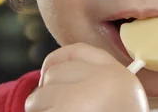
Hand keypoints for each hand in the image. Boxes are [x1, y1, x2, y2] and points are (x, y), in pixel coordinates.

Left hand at [25, 43, 148, 111]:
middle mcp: (104, 83)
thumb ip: (97, 87)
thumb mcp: (118, 106)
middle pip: (53, 74)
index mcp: (121, 78)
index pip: (80, 51)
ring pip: (36, 97)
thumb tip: (51, 71)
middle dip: (48, 95)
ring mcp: (81, 102)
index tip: (46, 73)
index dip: (58, 60)